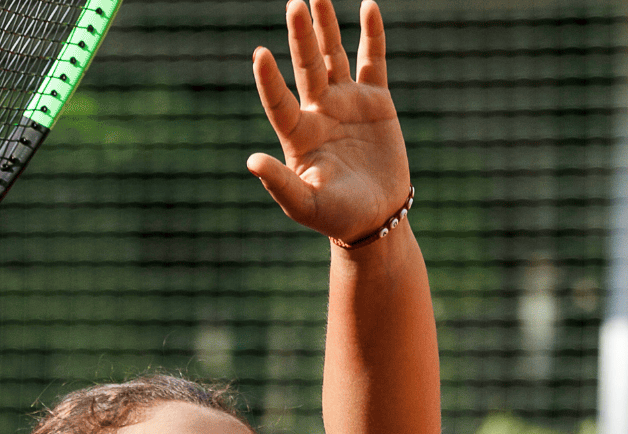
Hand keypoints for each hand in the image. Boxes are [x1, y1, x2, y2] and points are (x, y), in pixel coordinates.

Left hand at [247, 0, 409, 244]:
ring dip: (326, 27)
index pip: (279, 101)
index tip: (259, 54)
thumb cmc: (336, 216)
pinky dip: (372, 34)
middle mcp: (319, 112)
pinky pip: (372, 61)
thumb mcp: (305, 205)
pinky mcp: (375, 102)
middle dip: (300, 37)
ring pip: (333, 56)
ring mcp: (346, 103)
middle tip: (294, 3)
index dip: (269, 80)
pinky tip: (368, 6)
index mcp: (298, 135)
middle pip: (306, 67)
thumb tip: (251, 161)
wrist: (376, 219)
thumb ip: (280, 184)